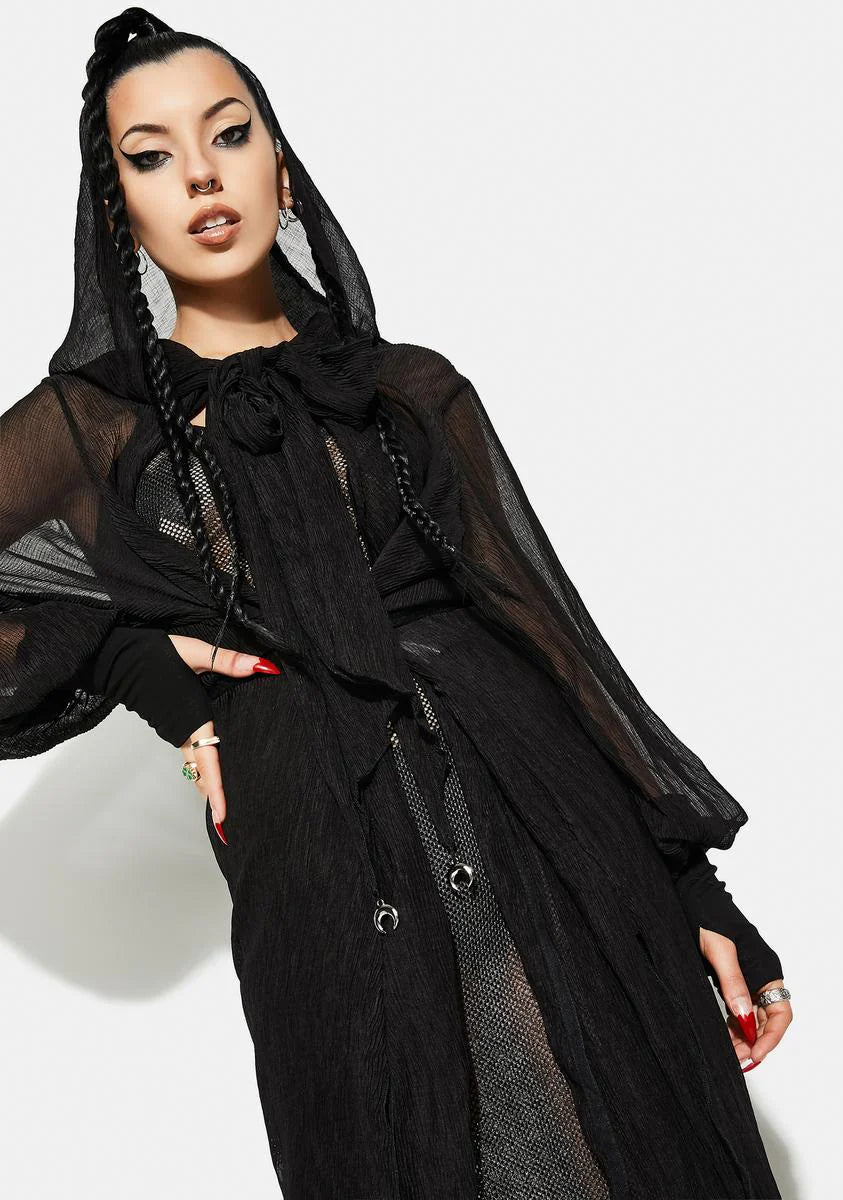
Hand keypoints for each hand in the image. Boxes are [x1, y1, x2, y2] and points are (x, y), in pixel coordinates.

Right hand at [169, 635, 280, 842]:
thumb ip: (228, 662)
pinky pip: (188, 754)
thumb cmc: (154, 654)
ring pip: (195, 765)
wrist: (116, 657)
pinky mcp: (170, 727)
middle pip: (202, 773)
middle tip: (230, 821)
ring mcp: (174, 732)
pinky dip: (202, 767)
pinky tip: (213, 767)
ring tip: (225, 801)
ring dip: (209, 783)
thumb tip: (263, 666)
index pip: (209, 764)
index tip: (223, 818)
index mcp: (193, 720)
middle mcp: (182, 733)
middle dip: (215, 796)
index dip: (216, 792)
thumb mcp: (196, 652)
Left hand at [699, 926, 792, 1071]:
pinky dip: (733, 1024)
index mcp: (767, 969)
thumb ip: (733, 983)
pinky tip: (723, 1036)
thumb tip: (743, 1016)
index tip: (755, 1055)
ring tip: (729, 1054)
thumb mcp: (719, 951)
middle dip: (754, 1042)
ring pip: (752, 1017)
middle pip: (766, 1020)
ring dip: (743, 1037)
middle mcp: (761, 976)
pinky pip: (738, 1008)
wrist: (690, 897)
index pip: (780, 1013)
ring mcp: (746, 978)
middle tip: (738, 1060)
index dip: (770, 1038)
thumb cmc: (707, 917)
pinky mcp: (730, 978)